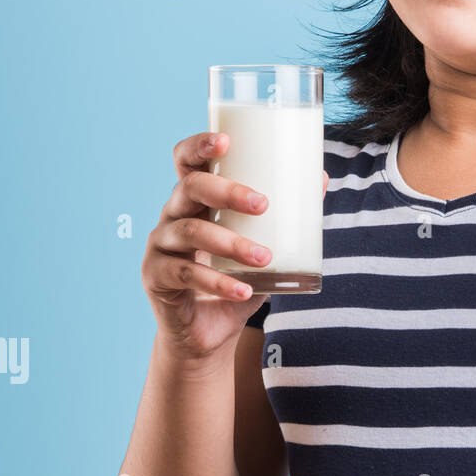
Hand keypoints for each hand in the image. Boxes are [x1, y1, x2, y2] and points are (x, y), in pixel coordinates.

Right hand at [142, 130, 328, 361]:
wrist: (207, 334)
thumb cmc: (235, 278)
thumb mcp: (263, 244)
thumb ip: (287, 215)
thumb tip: (321, 177)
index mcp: (196, 200)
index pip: (187, 162)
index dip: (199, 146)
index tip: (226, 140)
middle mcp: (172, 215)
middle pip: (190, 188)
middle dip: (227, 191)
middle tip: (263, 204)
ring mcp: (160, 246)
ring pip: (190, 231)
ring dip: (231, 243)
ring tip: (264, 257)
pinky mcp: (155, 277)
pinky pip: (186, 275)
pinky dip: (218, 283)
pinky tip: (244, 290)